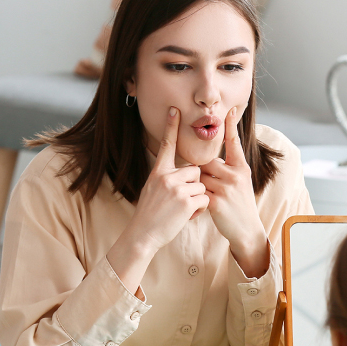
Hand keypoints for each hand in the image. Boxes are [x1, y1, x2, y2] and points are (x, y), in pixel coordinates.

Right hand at [107, 109, 208, 287]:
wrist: (142, 235)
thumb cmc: (149, 215)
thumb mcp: (152, 190)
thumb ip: (166, 179)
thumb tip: (186, 173)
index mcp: (157, 172)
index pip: (166, 145)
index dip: (171, 127)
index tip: (174, 110)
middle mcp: (166, 177)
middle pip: (194, 171)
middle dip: (194, 186)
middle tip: (180, 202)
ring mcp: (176, 189)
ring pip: (201, 186)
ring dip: (197, 200)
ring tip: (181, 211)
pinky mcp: (186, 202)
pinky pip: (204, 200)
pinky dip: (199, 211)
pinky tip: (185, 217)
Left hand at [200, 108, 269, 277]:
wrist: (246, 229)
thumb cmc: (240, 204)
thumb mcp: (241, 182)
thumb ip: (228, 168)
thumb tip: (210, 157)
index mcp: (242, 168)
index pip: (234, 143)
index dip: (231, 126)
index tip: (229, 110)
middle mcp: (235, 175)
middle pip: (207, 162)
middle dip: (202, 172)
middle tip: (206, 186)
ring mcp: (227, 188)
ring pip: (200, 176)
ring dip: (197, 185)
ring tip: (205, 197)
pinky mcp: (217, 202)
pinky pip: (198, 192)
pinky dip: (195, 198)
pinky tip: (199, 207)